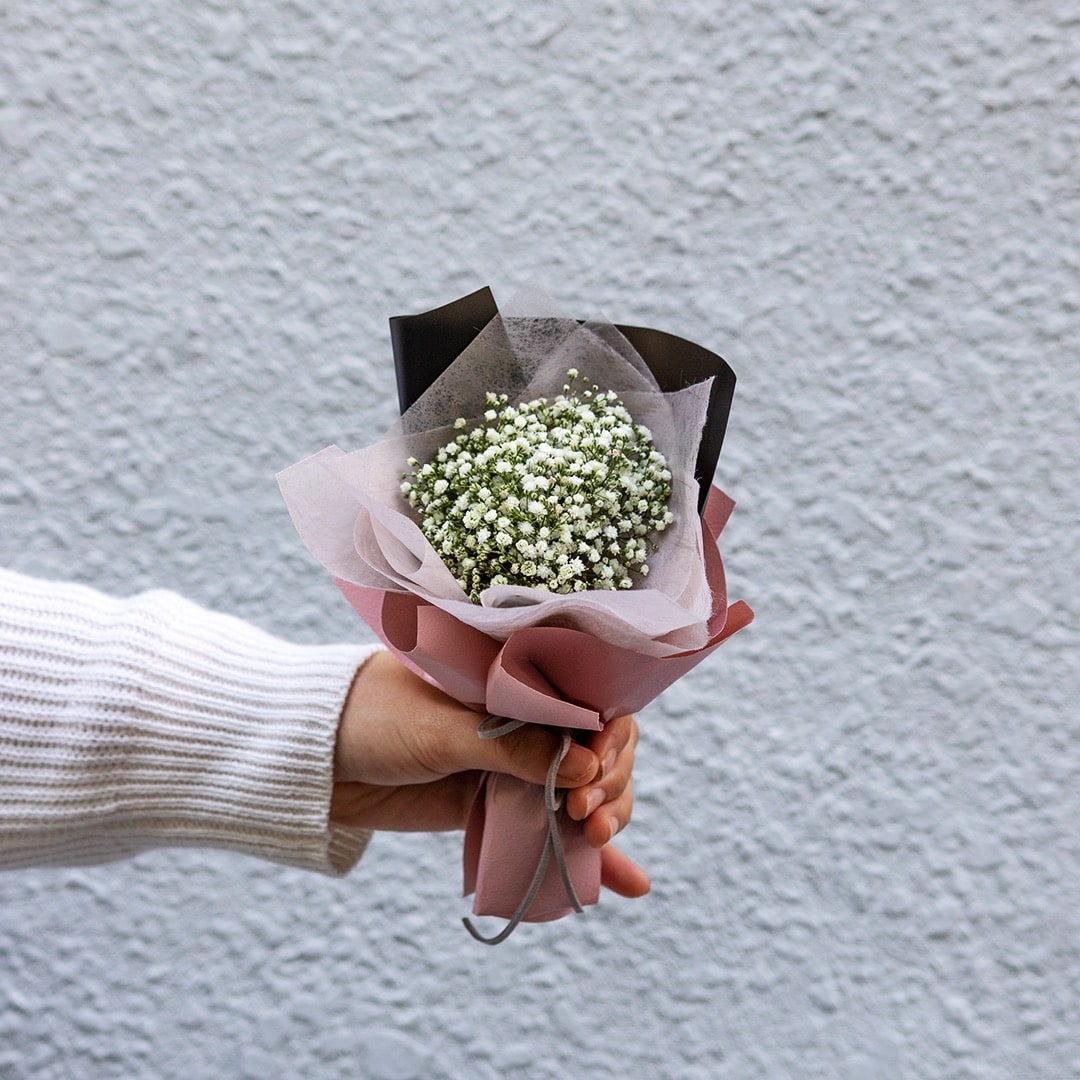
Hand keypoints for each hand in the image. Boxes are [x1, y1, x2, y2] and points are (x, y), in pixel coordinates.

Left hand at [330, 650, 649, 897]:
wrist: (311, 762)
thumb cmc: (371, 718)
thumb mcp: (441, 729)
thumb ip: (511, 748)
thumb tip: (585, 770)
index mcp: (514, 672)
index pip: (588, 696)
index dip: (608, 733)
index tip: (598, 769)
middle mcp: (523, 714)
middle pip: (597, 746)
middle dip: (611, 780)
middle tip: (589, 814)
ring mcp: (512, 761)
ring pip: (583, 789)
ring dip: (608, 816)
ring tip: (600, 842)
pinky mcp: (494, 803)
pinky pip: (551, 825)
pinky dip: (584, 855)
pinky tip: (623, 882)